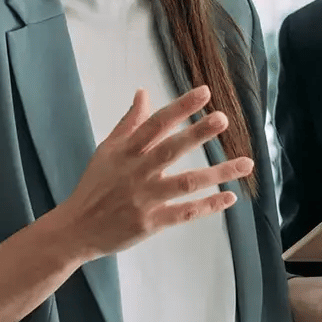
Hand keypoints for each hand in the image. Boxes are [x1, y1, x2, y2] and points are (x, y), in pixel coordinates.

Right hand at [60, 85, 253, 260]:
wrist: (75, 229)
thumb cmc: (94, 186)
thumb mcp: (106, 150)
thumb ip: (129, 122)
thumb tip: (143, 92)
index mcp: (126, 151)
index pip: (156, 123)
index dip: (181, 107)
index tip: (205, 92)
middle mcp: (137, 172)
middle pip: (171, 149)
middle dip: (198, 133)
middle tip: (223, 119)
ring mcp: (145, 198)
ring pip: (186, 183)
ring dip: (218, 172)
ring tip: (246, 163)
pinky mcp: (151, 223)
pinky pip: (185, 213)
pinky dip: (208, 205)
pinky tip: (230, 196)